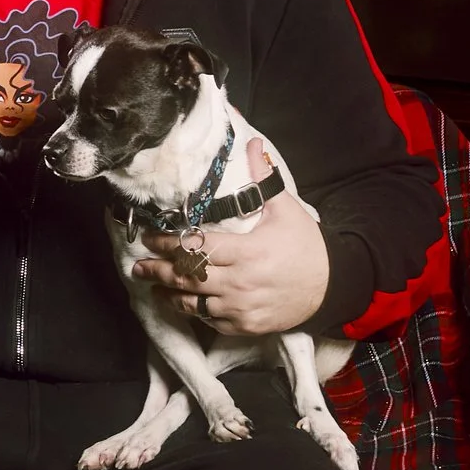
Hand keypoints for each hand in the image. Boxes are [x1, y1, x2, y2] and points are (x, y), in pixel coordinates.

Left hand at [132, 143, 329, 333]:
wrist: (332, 287)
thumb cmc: (306, 246)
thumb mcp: (286, 210)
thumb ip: (263, 180)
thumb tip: (252, 143)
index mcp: (246, 251)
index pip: (196, 248)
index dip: (168, 244)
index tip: (150, 238)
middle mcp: (239, 282)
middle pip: (187, 277)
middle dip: (158, 271)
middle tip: (138, 267)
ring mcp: (240, 308)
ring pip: (193, 304)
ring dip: (169, 295)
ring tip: (152, 287)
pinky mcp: (244, 326)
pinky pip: (210, 321)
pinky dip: (193, 312)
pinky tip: (181, 303)